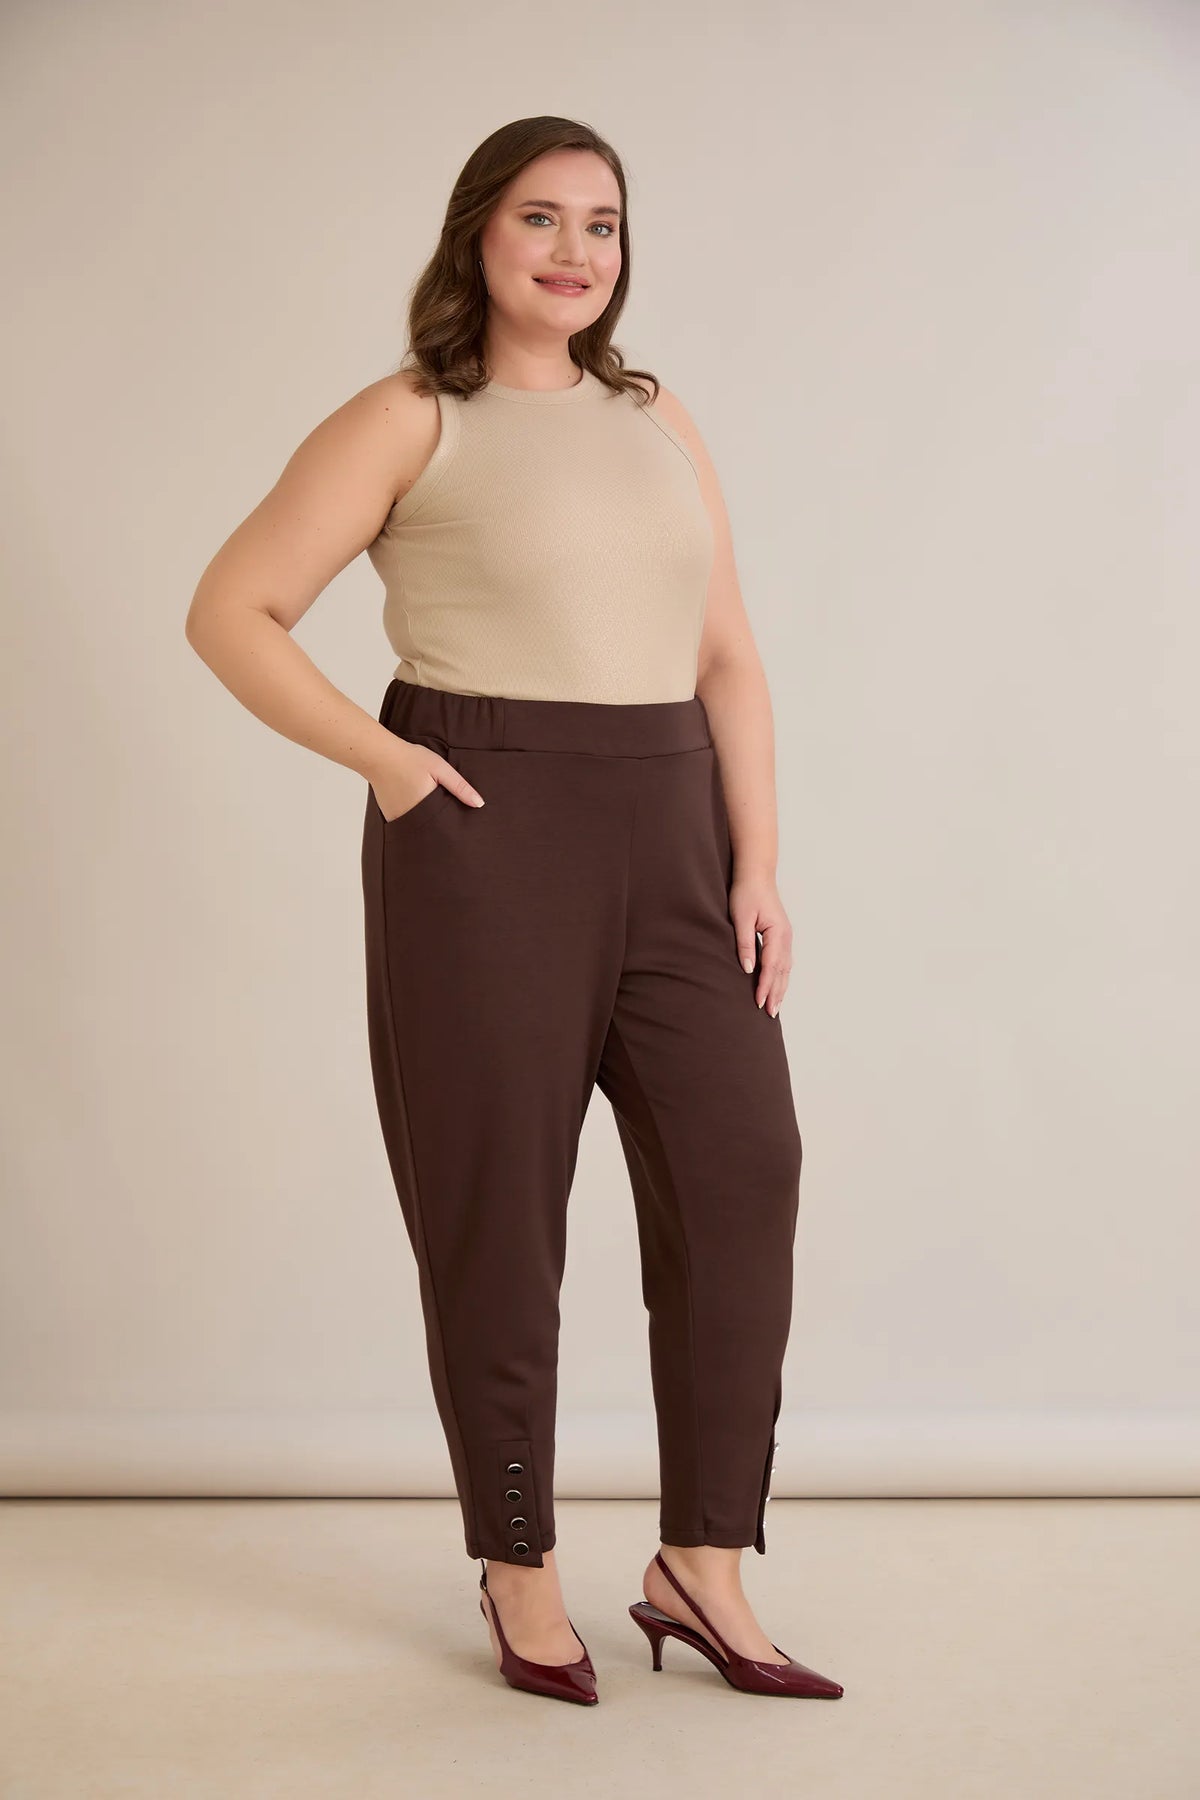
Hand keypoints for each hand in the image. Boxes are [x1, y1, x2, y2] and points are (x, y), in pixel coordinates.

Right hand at [370, 744, 483, 823]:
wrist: (379, 755)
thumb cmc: (410, 759)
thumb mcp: (440, 769)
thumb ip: (460, 787)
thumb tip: (479, 804)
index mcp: (426, 810)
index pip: (445, 828)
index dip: (453, 829)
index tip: (460, 830)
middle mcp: (411, 819)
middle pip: (431, 829)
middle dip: (440, 828)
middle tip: (448, 824)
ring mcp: (398, 819)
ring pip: (418, 827)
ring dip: (425, 822)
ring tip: (432, 814)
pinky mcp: (389, 816)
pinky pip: (406, 822)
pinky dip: (412, 818)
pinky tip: (415, 807)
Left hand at [729, 871, 792, 1016]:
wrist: (756, 874)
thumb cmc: (747, 893)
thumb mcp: (741, 918)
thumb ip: (744, 944)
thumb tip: (747, 969)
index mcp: (778, 933)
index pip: (771, 966)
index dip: (764, 986)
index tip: (757, 1003)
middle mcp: (786, 937)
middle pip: (782, 972)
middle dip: (776, 994)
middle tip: (769, 1014)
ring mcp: (786, 937)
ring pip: (786, 969)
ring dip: (781, 988)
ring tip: (775, 1007)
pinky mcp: (781, 936)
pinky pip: (784, 962)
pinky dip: (781, 977)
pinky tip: (777, 986)